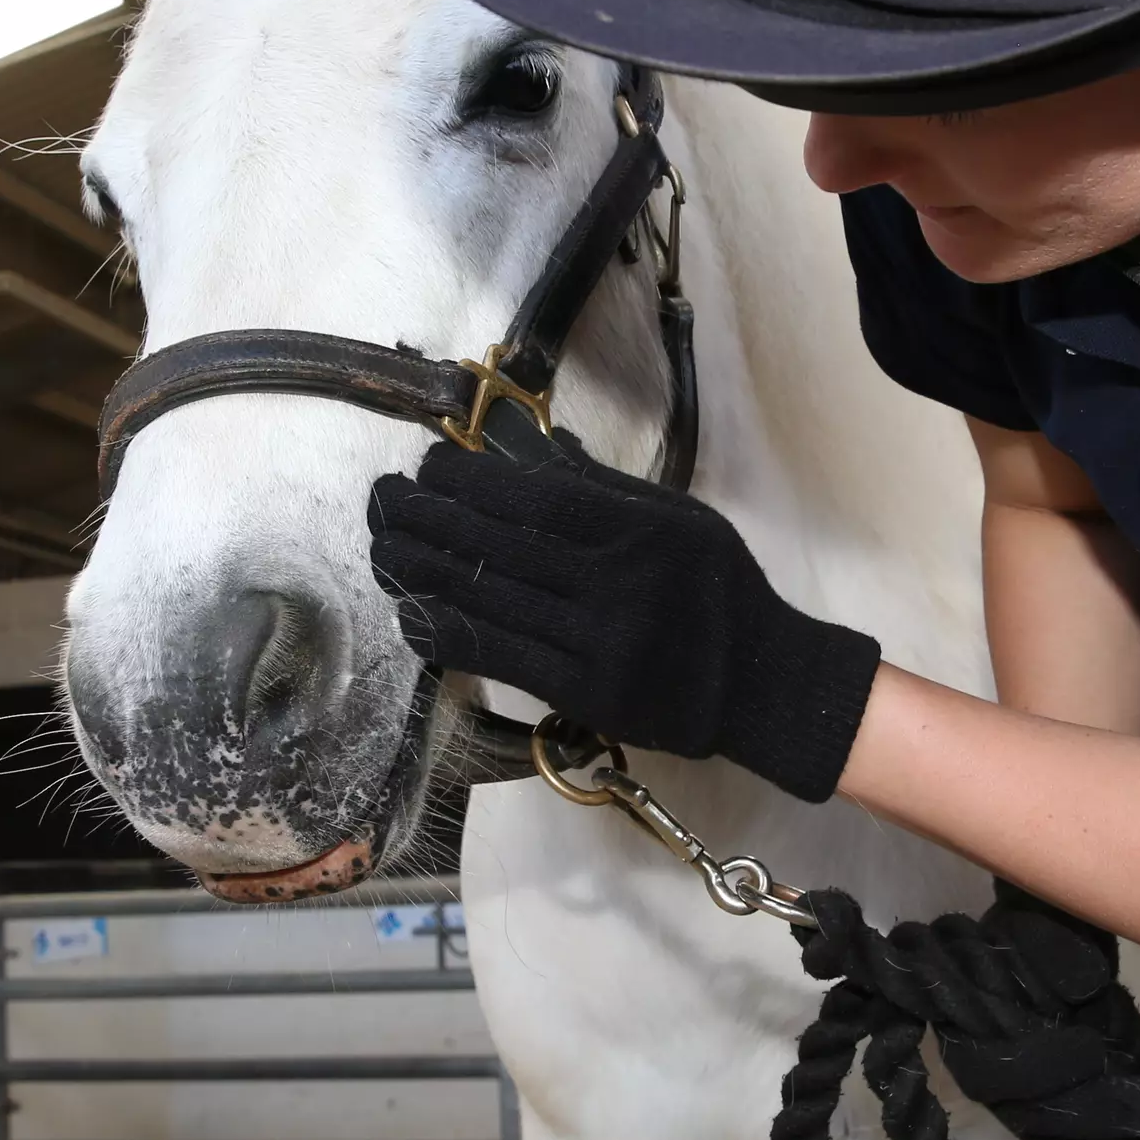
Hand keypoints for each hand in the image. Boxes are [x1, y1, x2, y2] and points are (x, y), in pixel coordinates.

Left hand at [367, 434, 880, 801]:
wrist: (758, 681)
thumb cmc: (718, 590)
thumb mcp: (679, 518)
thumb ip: (604, 486)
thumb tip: (530, 446)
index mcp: (641, 531)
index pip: (536, 498)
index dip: (470, 480)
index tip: (428, 466)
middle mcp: (618, 585)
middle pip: (501, 545)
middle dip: (429, 517)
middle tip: (381, 498)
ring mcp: (600, 643)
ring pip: (491, 599)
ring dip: (423, 570)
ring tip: (382, 545)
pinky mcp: (586, 693)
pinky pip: (502, 656)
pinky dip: (449, 631)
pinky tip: (411, 610)